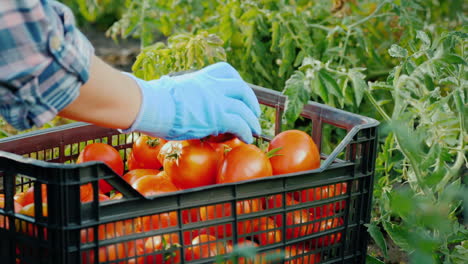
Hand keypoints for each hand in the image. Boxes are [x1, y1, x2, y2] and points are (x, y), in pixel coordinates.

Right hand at [122, 62, 260, 142]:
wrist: (151, 104)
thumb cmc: (152, 99)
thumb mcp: (169, 87)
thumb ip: (178, 90)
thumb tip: (165, 91)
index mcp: (201, 77)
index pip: (226, 70)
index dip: (236, 81)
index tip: (239, 90)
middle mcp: (213, 85)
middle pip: (242, 88)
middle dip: (251, 101)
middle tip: (254, 112)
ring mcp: (217, 100)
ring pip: (244, 109)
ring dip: (252, 120)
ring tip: (254, 130)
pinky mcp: (217, 117)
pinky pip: (240, 124)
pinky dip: (246, 132)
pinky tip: (247, 139)